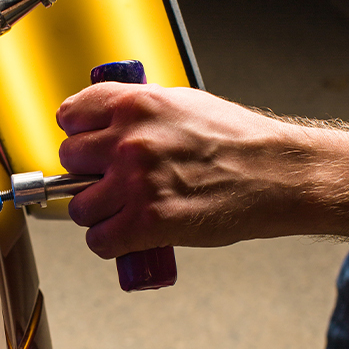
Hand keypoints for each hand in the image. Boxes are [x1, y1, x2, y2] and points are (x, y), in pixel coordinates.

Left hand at [57, 83, 348, 257]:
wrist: (279, 174)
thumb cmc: (239, 141)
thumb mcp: (182, 104)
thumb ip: (139, 112)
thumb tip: (106, 124)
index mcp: (135, 104)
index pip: (70, 116)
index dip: (78, 135)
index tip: (86, 147)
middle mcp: (129, 141)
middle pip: (70, 162)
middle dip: (88, 174)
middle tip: (111, 183)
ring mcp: (135, 183)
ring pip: (80, 207)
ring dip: (98, 214)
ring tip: (123, 212)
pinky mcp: (148, 222)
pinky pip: (99, 240)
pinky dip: (110, 243)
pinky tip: (129, 236)